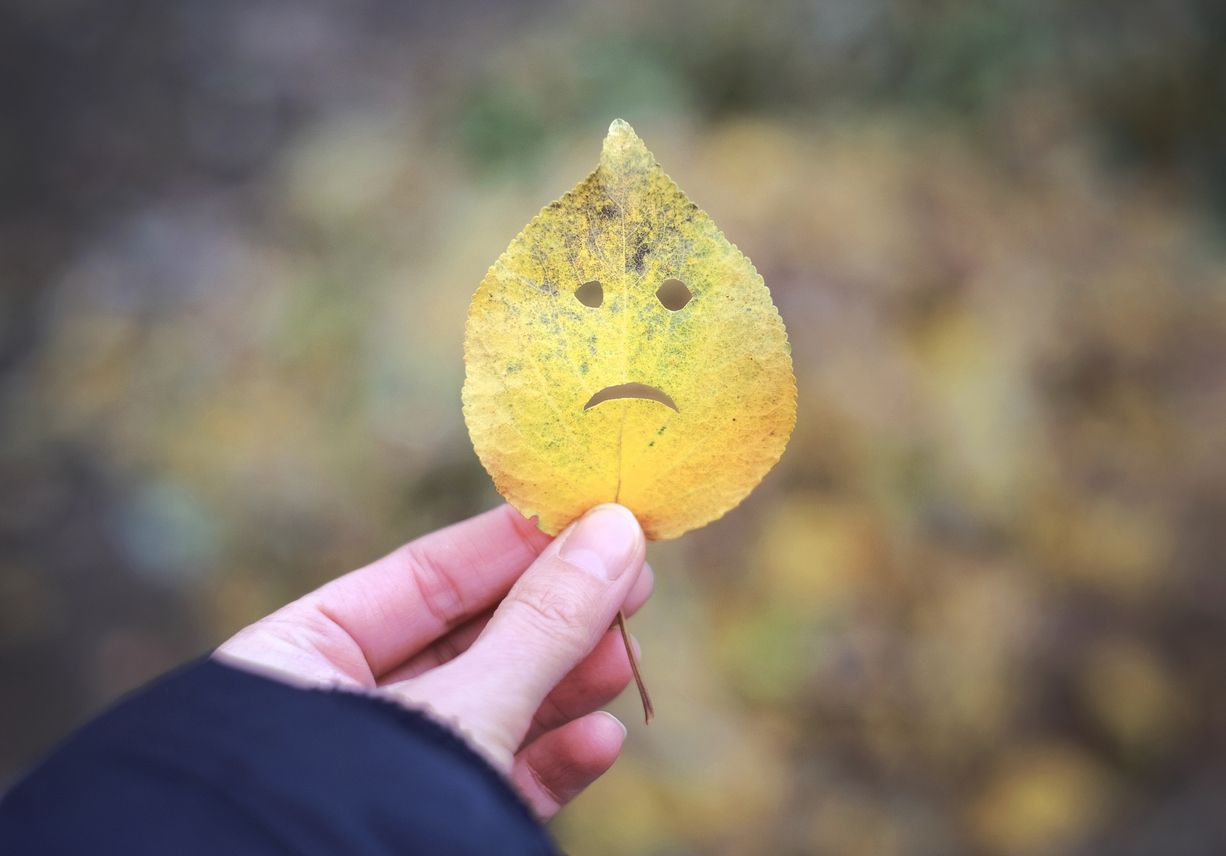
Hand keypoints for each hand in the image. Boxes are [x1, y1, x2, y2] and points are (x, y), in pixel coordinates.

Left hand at [214, 503, 650, 819]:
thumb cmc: (356, 815)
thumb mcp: (462, 709)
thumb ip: (540, 624)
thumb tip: (615, 534)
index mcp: (295, 661)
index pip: (420, 579)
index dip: (513, 544)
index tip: (593, 518)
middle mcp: (334, 713)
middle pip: (466, 642)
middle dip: (556, 616)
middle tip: (635, 582)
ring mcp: (381, 772)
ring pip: (489, 710)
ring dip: (565, 684)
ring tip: (628, 656)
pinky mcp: (420, 826)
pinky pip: (492, 779)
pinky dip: (550, 760)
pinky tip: (603, 739)